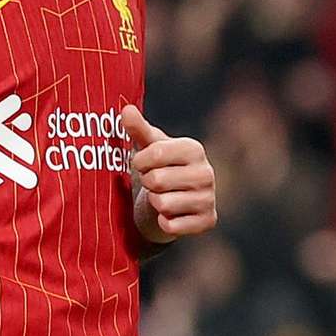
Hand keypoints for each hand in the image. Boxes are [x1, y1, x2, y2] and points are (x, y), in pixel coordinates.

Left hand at [118, 106, 220, 247]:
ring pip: (163, 204)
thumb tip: (126, 110)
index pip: (156, 152)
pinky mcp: (208, 221)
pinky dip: (163, 222)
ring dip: (154, 203)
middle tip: (153, 182)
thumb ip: (137, 128)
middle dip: (148, 183)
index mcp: (194, 149)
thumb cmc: (157, 168)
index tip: (141, 164)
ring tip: (161, 196)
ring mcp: (209, 198)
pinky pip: (172, 225)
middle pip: (157, 180)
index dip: (140, 161)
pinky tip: (169, 215)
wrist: (172, 202)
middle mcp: (207, 172)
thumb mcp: (147, 147)